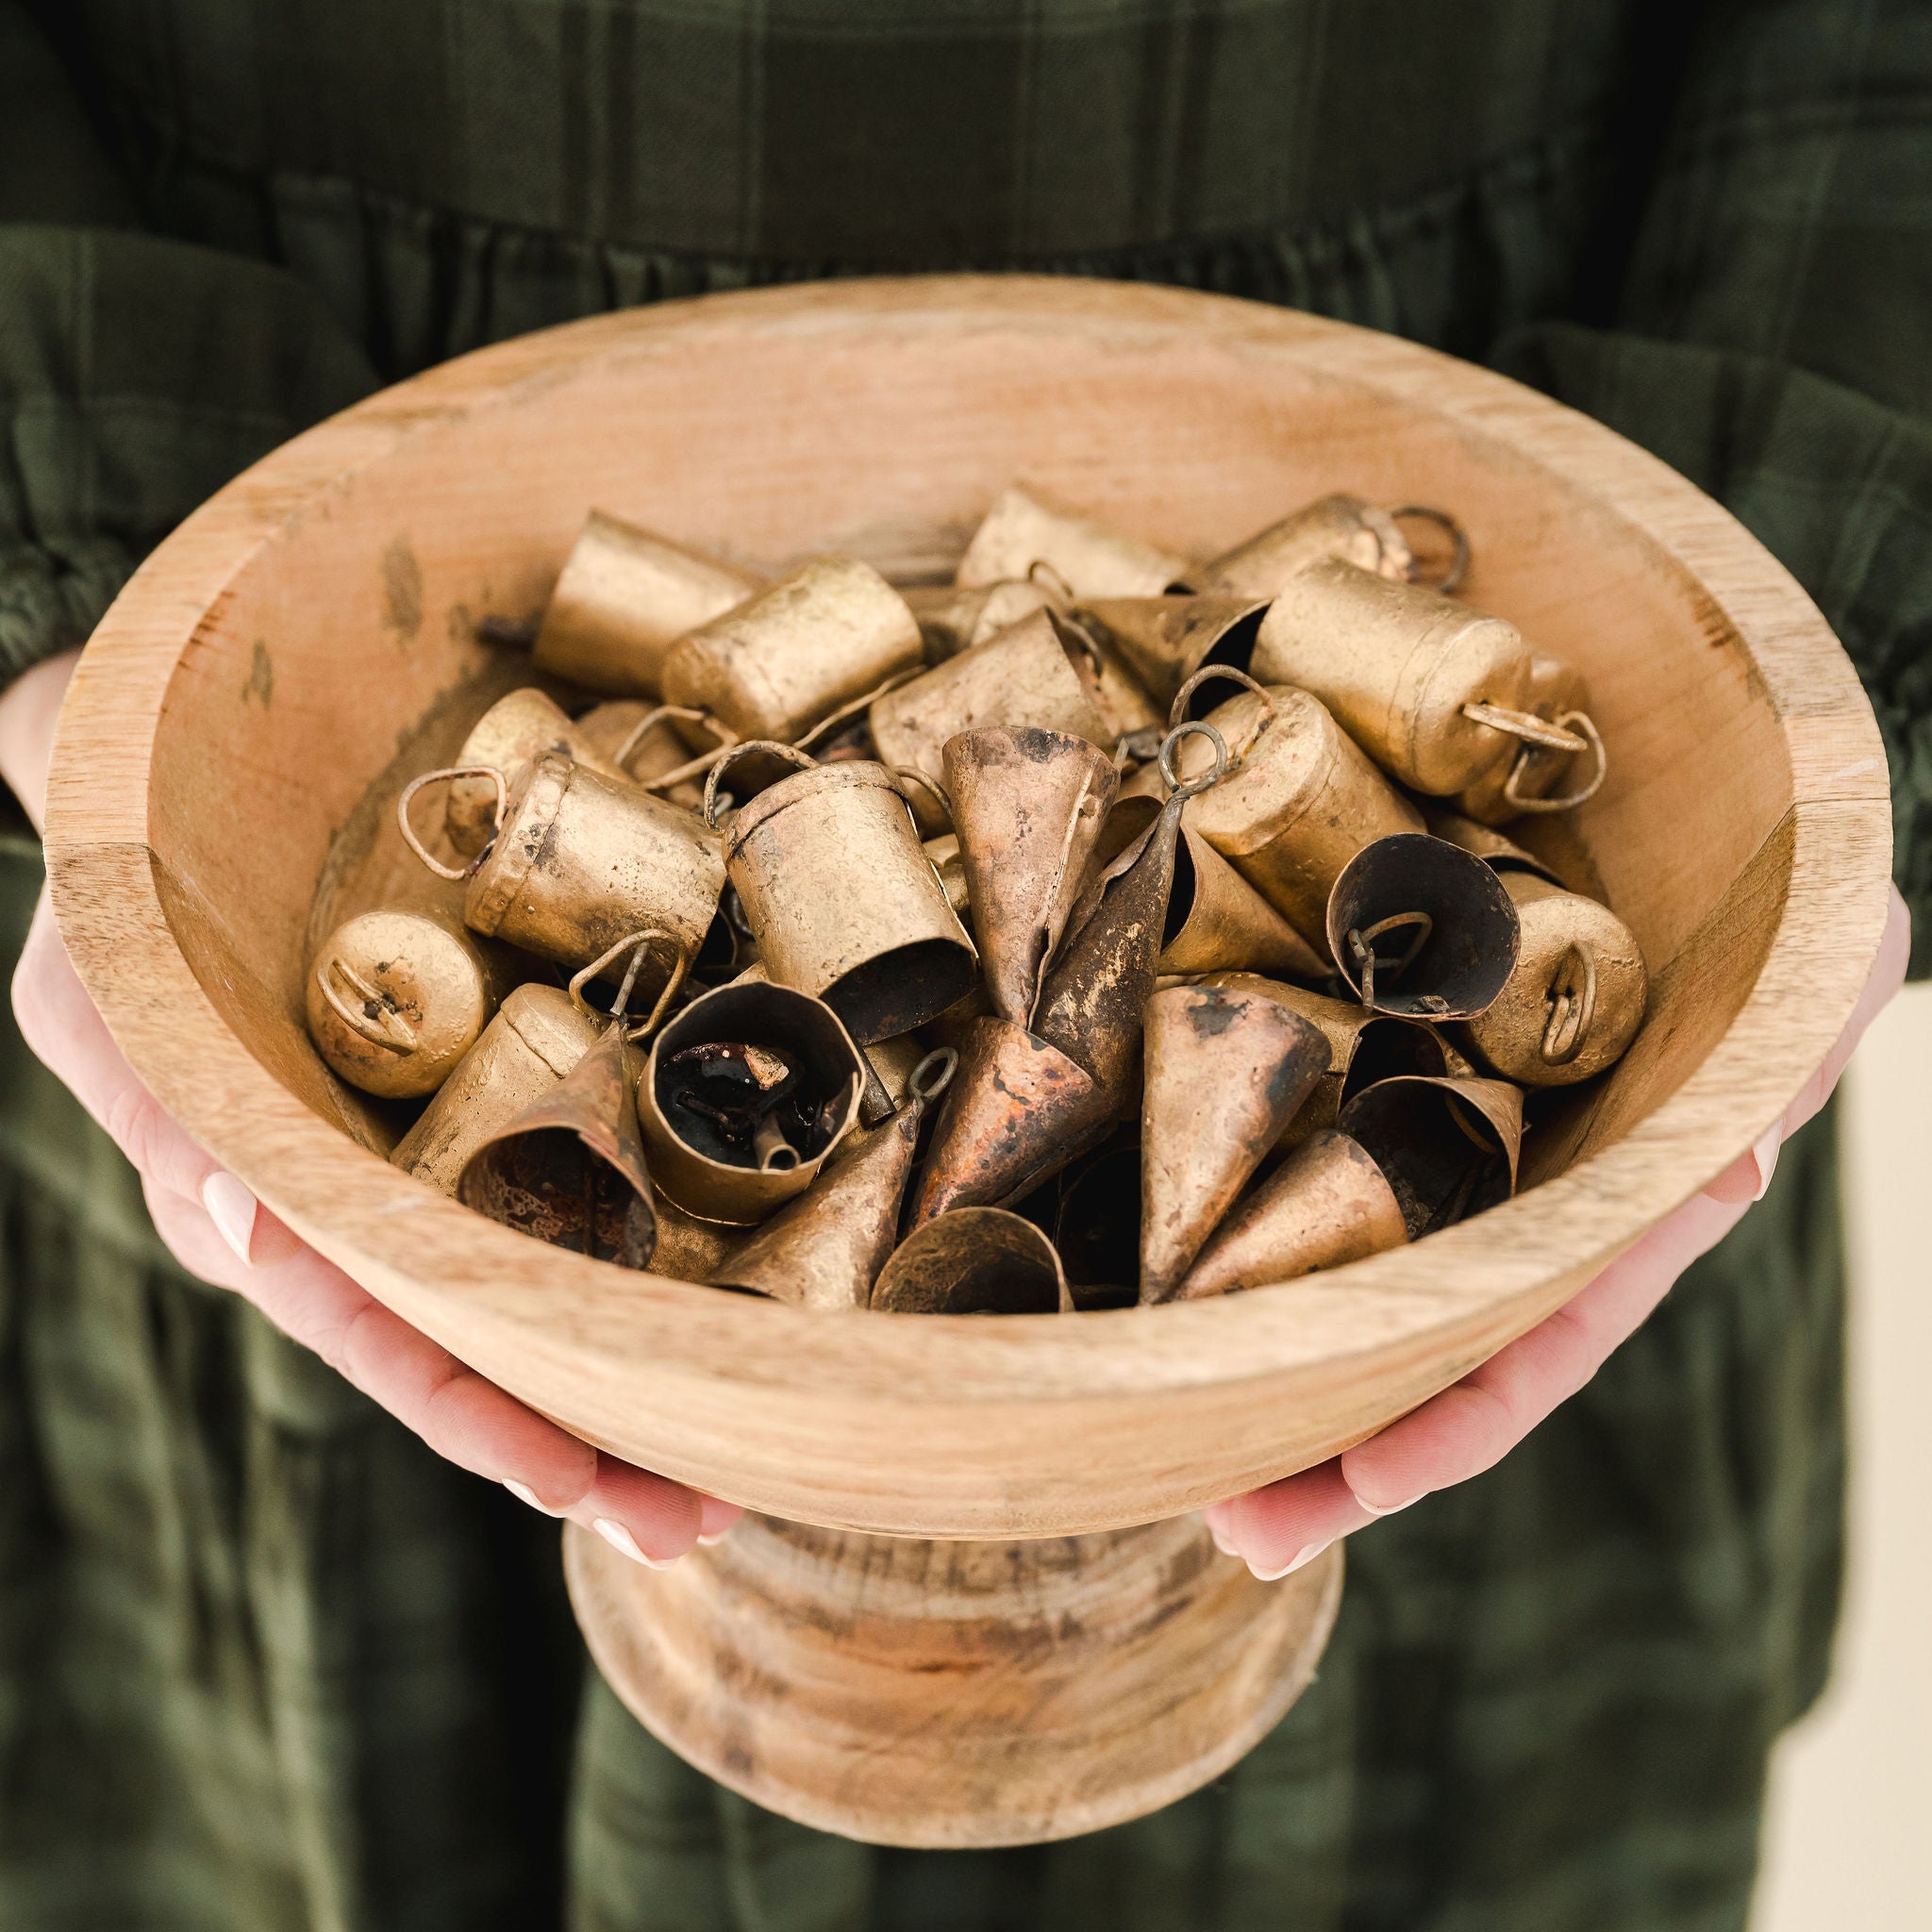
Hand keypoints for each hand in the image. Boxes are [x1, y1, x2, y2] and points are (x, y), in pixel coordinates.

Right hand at [4, 651, 737, 1566]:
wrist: (179, 806)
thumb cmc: (134, 890)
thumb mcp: (106, 982)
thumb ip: (168, 1101)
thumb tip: (254, 1223)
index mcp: (255, 1203)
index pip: (370, 1331)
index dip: (469, 1410)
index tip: (574, 1481)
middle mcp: (342, 1219)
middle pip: (465, 1352)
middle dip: (575, 1443)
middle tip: (699, 1519)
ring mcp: (409, 1177)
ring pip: (515, 1302)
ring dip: (619, 1384)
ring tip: (737, 1463)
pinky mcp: (467, 1119)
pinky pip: (545, 1206)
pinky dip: (616, 1279)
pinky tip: (706, 1333)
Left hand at [1206, 882, 1911, 1579]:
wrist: (1691, 863)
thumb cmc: (1764, 922)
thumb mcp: (1800, 984)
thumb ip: (1779, 1075)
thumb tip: (1731, 1170)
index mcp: (1620, 1215)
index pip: (1543, 1345)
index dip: (1462, 1422)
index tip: (1370, 1482)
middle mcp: (1531, 1221)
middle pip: (1434, 1363)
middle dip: (1341, 1458)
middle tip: (1242, 1530)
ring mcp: (1460, 1177)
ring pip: (1370, 1309)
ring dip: (1285, 1392)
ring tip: (1194, 1471)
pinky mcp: (1397, 1117)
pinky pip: (1330, 1207)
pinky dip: (1271, 1273)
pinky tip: (1194, 1329)